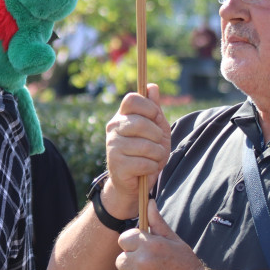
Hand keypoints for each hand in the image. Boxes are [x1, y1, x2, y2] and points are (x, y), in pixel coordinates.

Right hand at [102, 84, 170, 218]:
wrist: (134, 182)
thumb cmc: (146, 152)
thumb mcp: (155, 128)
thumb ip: (154, 109)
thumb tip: (152, 87)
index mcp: (122, 116)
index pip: (132, 100)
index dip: (148, 108)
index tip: (155, 118)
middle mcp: (113, 128)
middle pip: (141, 123)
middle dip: (157, 136)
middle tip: (156, 143)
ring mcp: (112, 146)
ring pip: (146, 146)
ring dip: (157, 155)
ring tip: (153, 158)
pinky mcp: (117, 165)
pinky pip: (145, 163)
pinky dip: (152, 167)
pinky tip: (146, 169)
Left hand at [115, 200, 207, 269]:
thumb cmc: (186, 266)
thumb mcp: (175, 241)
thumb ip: (158, 223)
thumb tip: (149, 202)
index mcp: (148, 246)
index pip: (124, 239)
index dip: (133, 245)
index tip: (144, 252)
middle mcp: (140, 263)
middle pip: (121, 259)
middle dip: (133, 263)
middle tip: (151, 269)